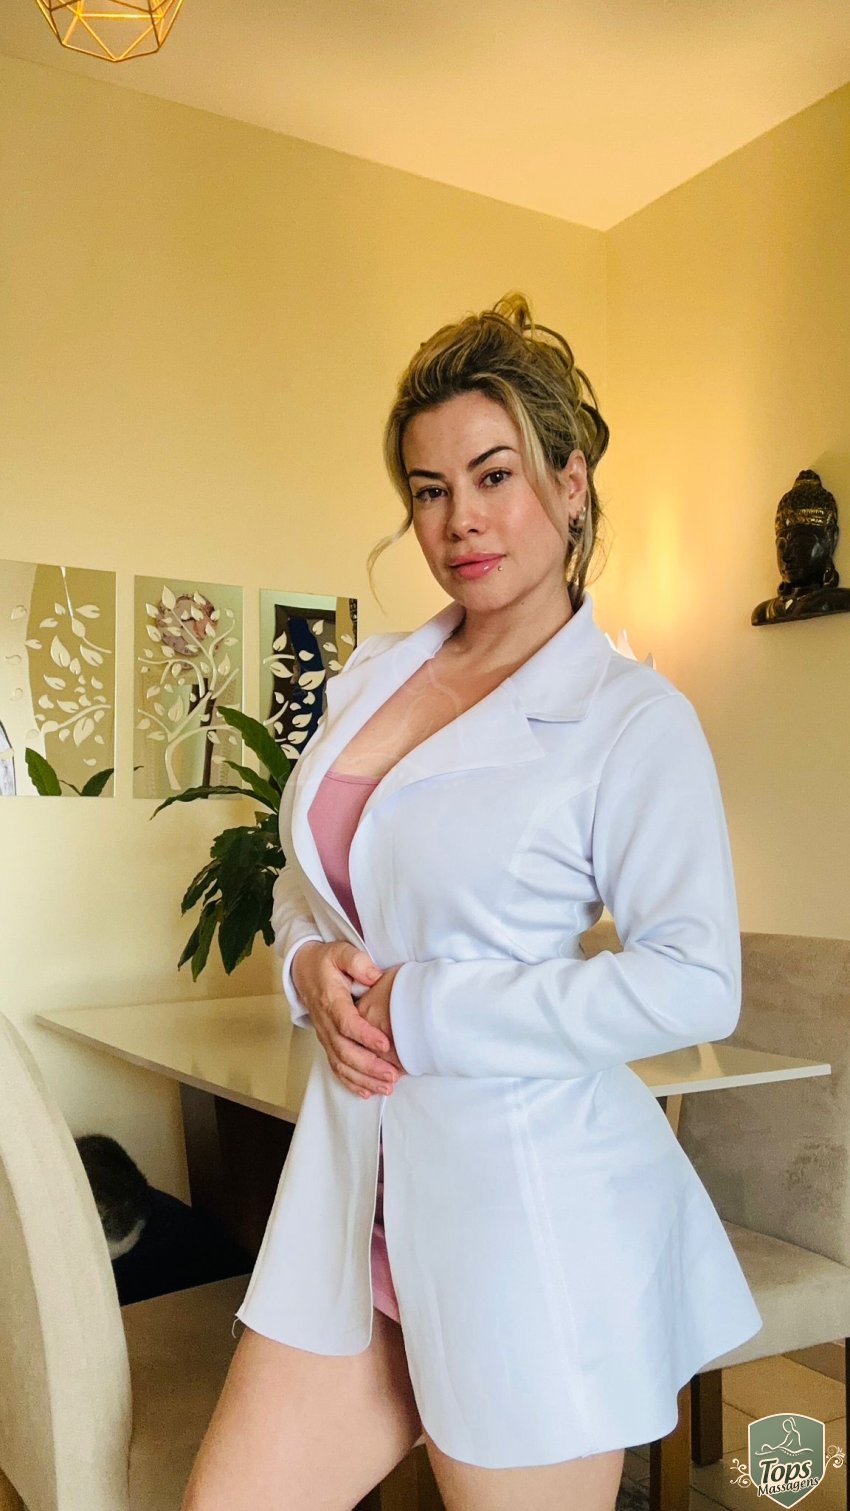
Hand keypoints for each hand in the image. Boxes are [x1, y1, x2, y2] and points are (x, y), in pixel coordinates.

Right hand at [290, 940, 402, 1098]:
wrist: (303, 969)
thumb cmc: (326, 961)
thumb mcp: (340, 952)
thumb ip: (357, 961)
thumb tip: (375, 976)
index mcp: (331, 1001)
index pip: (347, 1023)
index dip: (365, 1036)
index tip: (386, 1044)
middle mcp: (326, 1023)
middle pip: (345, 1051)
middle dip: (369, 1066)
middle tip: (393, 1075)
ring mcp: (325, 1035)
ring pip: (341, 1063)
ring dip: (364, 1078)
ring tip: (387, 1087)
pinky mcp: (327, 1042)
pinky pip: (336, 1067)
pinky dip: (351, 1081)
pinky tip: (368, 1091)